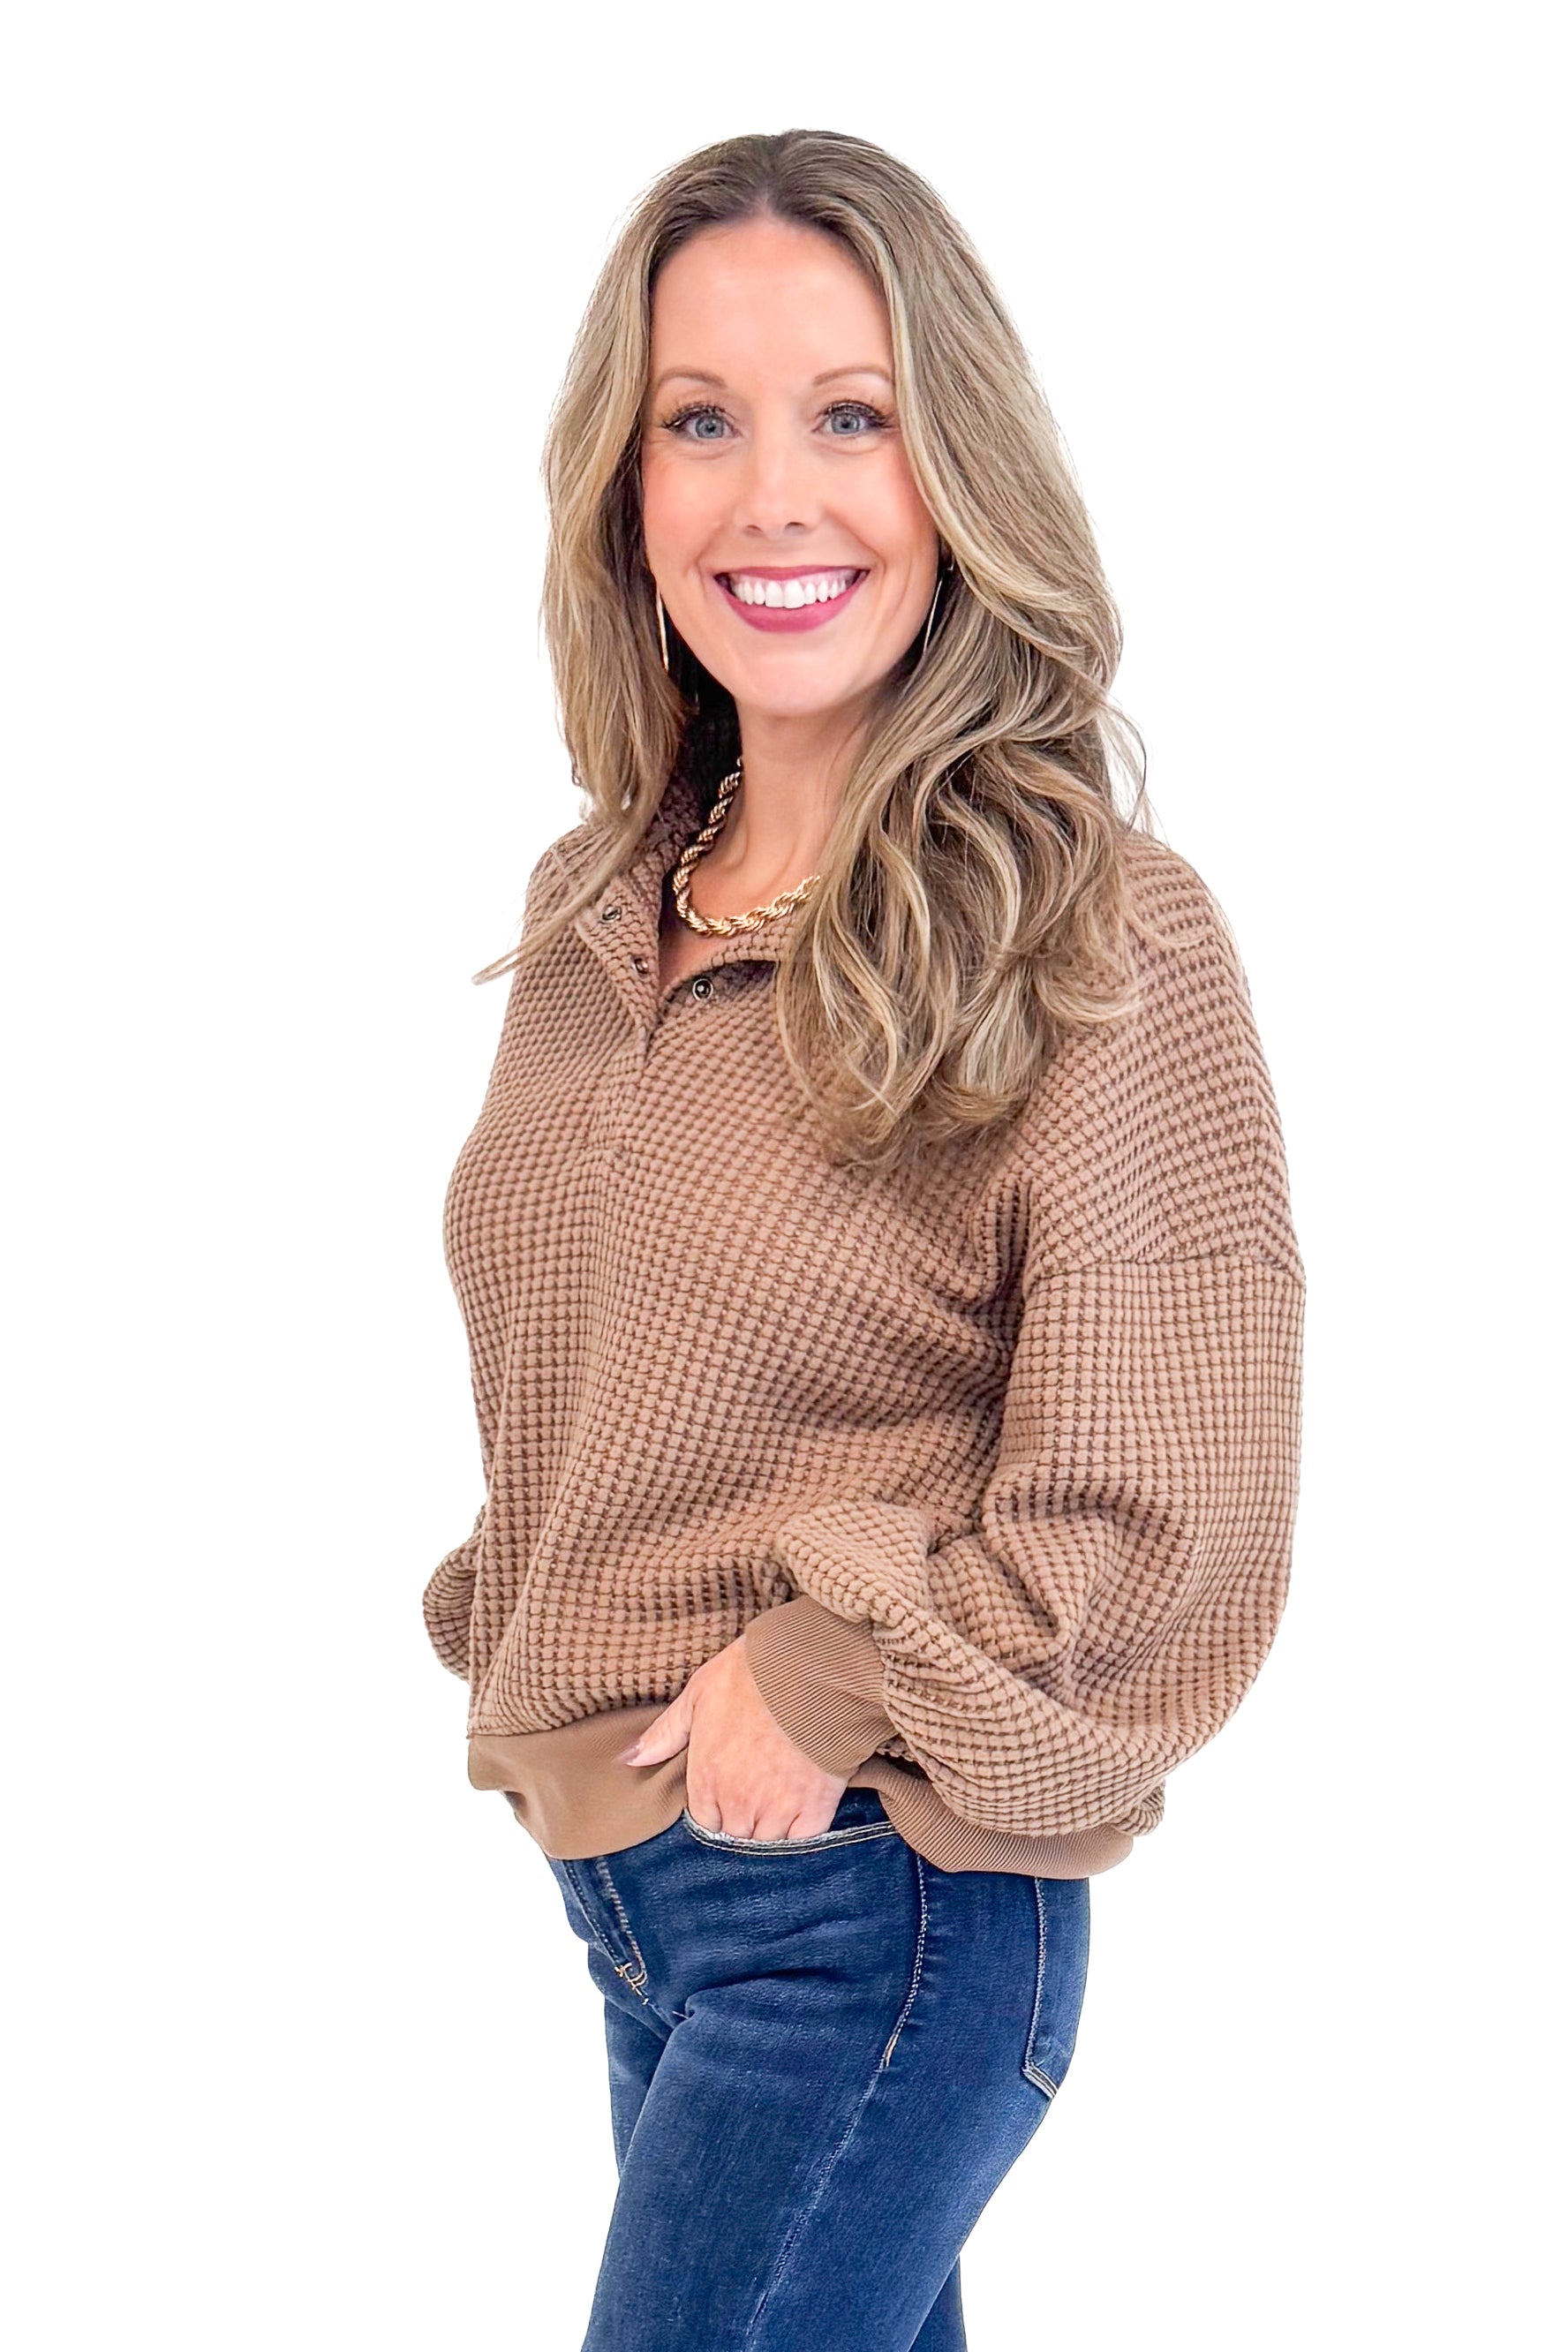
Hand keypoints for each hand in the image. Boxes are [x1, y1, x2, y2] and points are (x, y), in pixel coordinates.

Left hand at [615, 1632, 847, 1840]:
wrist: (808, 1667)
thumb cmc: (750, 1675)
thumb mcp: (697, 1695)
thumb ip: (665, 1734)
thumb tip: (629, 1759)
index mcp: (706, 1780)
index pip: (703, 1824)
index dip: (715, 1812)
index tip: (726, 1795)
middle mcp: (739, 1803)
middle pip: (735, 1837)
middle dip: (741, 1823)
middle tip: (755, 1798)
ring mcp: (778, 1809)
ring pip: (767, 1844)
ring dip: (770, 1831)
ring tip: (779, 1805)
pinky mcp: (816, 1807)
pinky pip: (802, 1842)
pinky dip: (800, 1835)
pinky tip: (803, 1815)